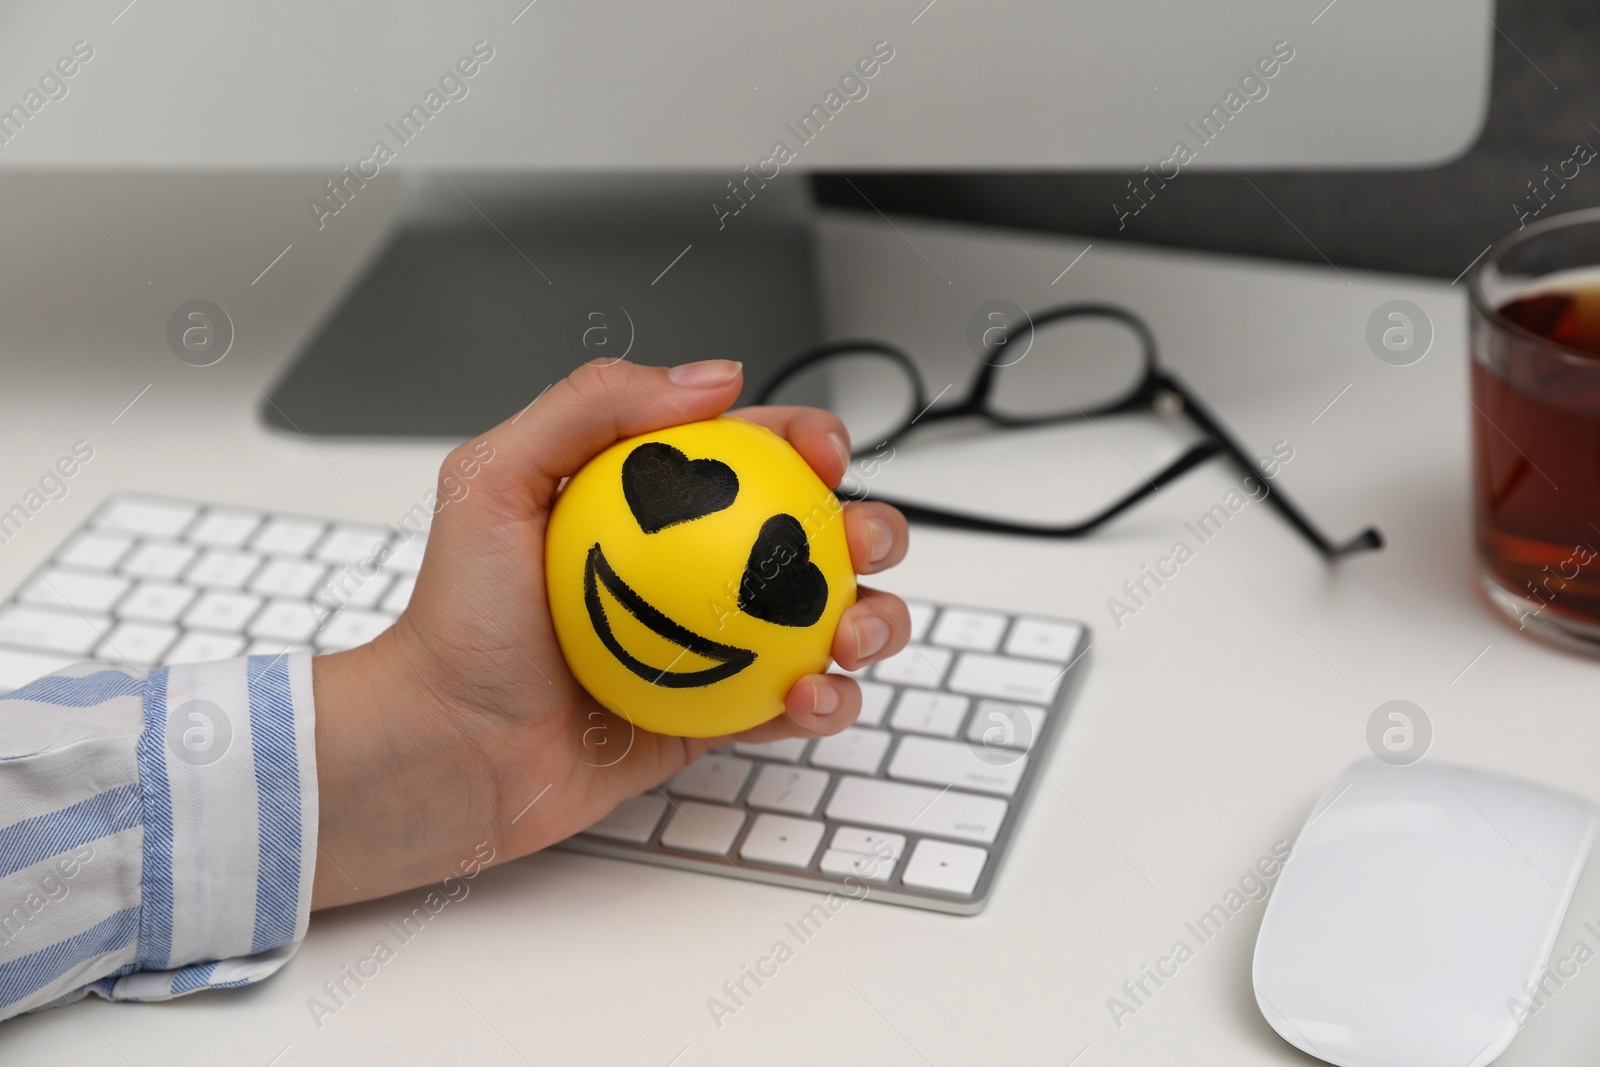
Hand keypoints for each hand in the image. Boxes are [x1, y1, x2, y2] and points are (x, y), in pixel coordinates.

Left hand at [309, 358, 910, 907]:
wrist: (443, 750)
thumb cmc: (455, 620)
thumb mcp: (495, 480)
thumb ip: (593, 406)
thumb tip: (716, 377)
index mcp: (654, 505)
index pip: (753, 455)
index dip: (810, 441)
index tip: (823, 456)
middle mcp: (694, 571)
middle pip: (815, 536)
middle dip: (871, 531)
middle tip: (858, 545)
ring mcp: (714, 647)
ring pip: (829, 621)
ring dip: (872, 620)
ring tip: (851, 634)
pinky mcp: (719, 717)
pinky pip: (796, 704)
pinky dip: (826, 700)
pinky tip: (810, 695)